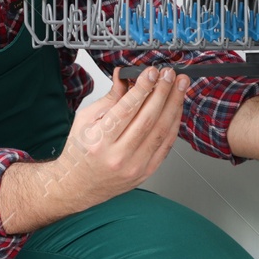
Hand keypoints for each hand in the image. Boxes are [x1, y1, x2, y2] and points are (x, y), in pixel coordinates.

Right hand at [50, 65, 188, 208]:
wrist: (78, 185)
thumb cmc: (80, 153)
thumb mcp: (85, 120)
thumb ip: (109, 99)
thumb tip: (125, 77)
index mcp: (100, 140)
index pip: (126, 109)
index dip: (143, 87)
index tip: (152, 72)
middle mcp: (118, 156)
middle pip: (148, 118)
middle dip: (162, 92)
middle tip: (169, 74)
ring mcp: (134, 166)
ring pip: (162, 130)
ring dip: (174, 104)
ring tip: (180, 86)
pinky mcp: (146, 171)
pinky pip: (166, 145)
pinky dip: (174, 123)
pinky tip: (176, 108)